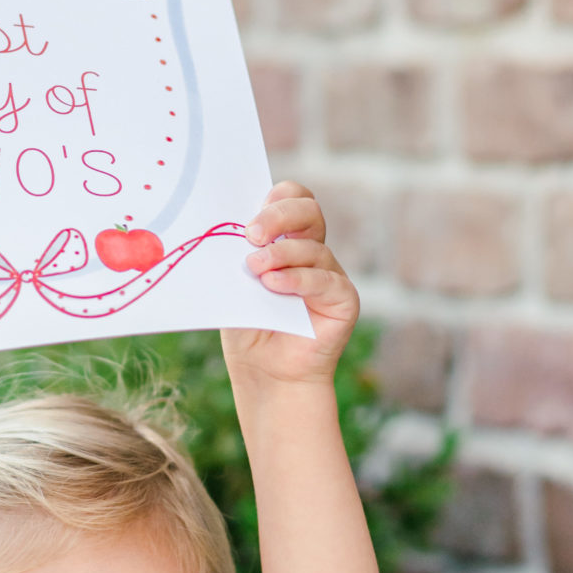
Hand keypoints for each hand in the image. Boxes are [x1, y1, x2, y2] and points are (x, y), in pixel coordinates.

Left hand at [222, 183, 357, 389]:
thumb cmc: (247, 326)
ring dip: (281, 254)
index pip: (291, 198)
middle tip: (252, 234)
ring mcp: (329, 273)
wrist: (265, 374)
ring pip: (313, 246)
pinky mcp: (343, 299)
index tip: (247, 216)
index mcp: (284, 237)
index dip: (275, 199)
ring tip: (255, 269)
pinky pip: (326, 279)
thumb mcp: (234, 283)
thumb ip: (238, 254)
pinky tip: (275, 285)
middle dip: (279, 215)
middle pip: (308, 210)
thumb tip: (229, 229)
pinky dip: (298, 280)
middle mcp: (310, 250)